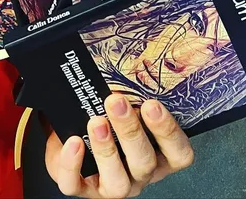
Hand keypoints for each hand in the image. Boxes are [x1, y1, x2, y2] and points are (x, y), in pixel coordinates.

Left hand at [45, 94, 193, 197]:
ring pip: (117, 181)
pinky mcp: (80, 187)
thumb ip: (128, 91)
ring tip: (96, 122)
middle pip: (145, 163)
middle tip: (116, 102)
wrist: (69, 132)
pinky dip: (73, 164)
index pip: (179, 153)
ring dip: (106, 150)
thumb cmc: (101, 116)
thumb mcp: (119, 104)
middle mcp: (138, 174)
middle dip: (131, 131)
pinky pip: (75, 184)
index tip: (152, 105)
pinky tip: (73, 142)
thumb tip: (130, 61)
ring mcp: (111, 185)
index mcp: (156, 154)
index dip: (168, 132)